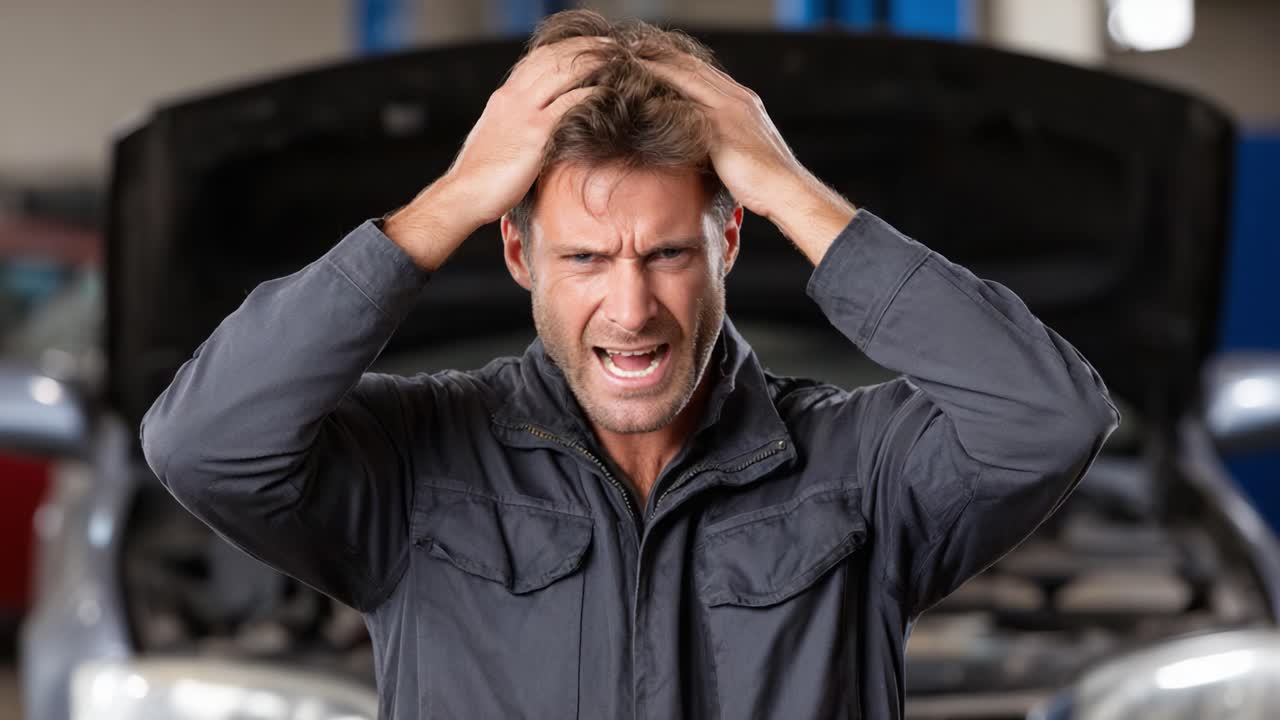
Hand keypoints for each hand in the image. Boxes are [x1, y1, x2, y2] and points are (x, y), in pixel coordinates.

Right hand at [385, 36, 608, 269]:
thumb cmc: (483, 175)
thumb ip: (518, 124)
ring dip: (593, 62)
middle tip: (611, 47)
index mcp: (504, 97)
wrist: (464, 194)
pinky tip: (608, 91)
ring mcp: (523, 113)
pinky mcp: (535, 133)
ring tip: (617, 60)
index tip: (589, 48)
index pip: (538, 59)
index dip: (566, 49)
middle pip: (554, 57)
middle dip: (585, 48)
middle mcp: (513, 97)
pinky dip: (591, 92)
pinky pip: (569, 102)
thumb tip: (540, 127)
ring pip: (563, 72)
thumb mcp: (499, 138)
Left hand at [639, 54, 856, 263]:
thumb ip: (723, 139)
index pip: (705, 73)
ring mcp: (728, 110)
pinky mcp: (719, 128)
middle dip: (663, 59)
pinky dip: (664, 97)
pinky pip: (685, 104)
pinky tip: (641, 97)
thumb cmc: (766, 181)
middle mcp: (737, 98)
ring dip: (658, 69)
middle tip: (634, 54)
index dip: (679, 64)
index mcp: (744, 101)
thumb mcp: (743, 150)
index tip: (654, 60)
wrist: (785, 190)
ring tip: (631, 66)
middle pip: (693, 68)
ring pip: (687, 78)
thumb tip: (701, 145)